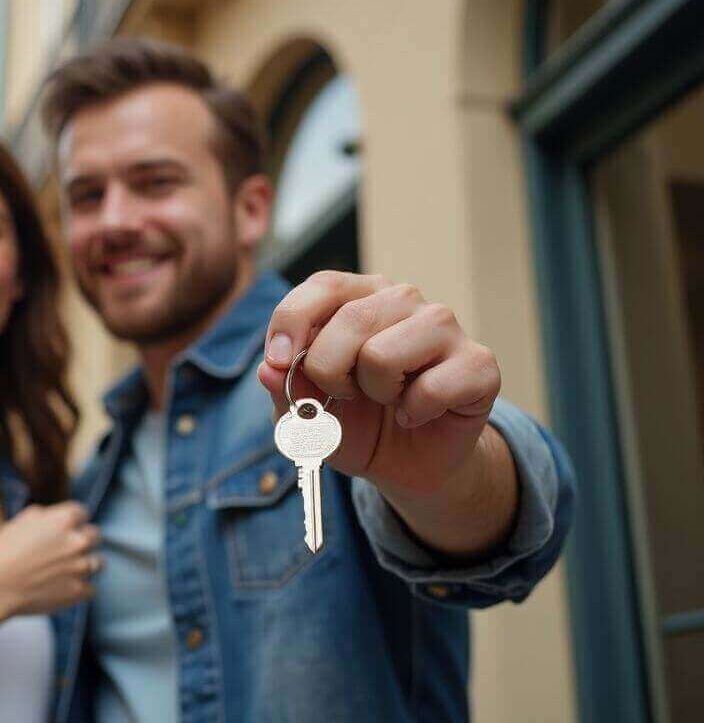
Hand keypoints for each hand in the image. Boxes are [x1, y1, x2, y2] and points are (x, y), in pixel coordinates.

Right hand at [0, 501, 100, 617]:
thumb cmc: (2, 553)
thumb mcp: (20, 522)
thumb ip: (44, 516)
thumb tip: (56, 516)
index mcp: (64, 519)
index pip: (81, 513)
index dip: (71, 523)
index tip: (62, 533)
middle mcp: (77, 540)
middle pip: (95, 536)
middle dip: (82, 542)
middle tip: (65, 553)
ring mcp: (81, 566)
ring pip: (97, 563)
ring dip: (84, 566)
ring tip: (62, 573)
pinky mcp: (79, 591)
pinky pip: (90, 588)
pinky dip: (78, 590)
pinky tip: (59, 590)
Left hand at [256, 272, 500, 496]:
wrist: (409, 463)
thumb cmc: (358, 424)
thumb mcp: (307, 412)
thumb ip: (285, 388)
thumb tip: (268, 369)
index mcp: (359, 297)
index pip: (323, 285)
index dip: (292, 321)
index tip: (279, 362)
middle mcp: (403, 300)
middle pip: (350, 320)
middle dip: (328, 371)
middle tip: (342, 394)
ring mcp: (445, 327)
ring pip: (384, 352)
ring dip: (373, 391)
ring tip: (385, 399)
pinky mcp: (479, 363)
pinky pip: (431, 387)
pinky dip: (413, 413)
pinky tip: (416, 414)